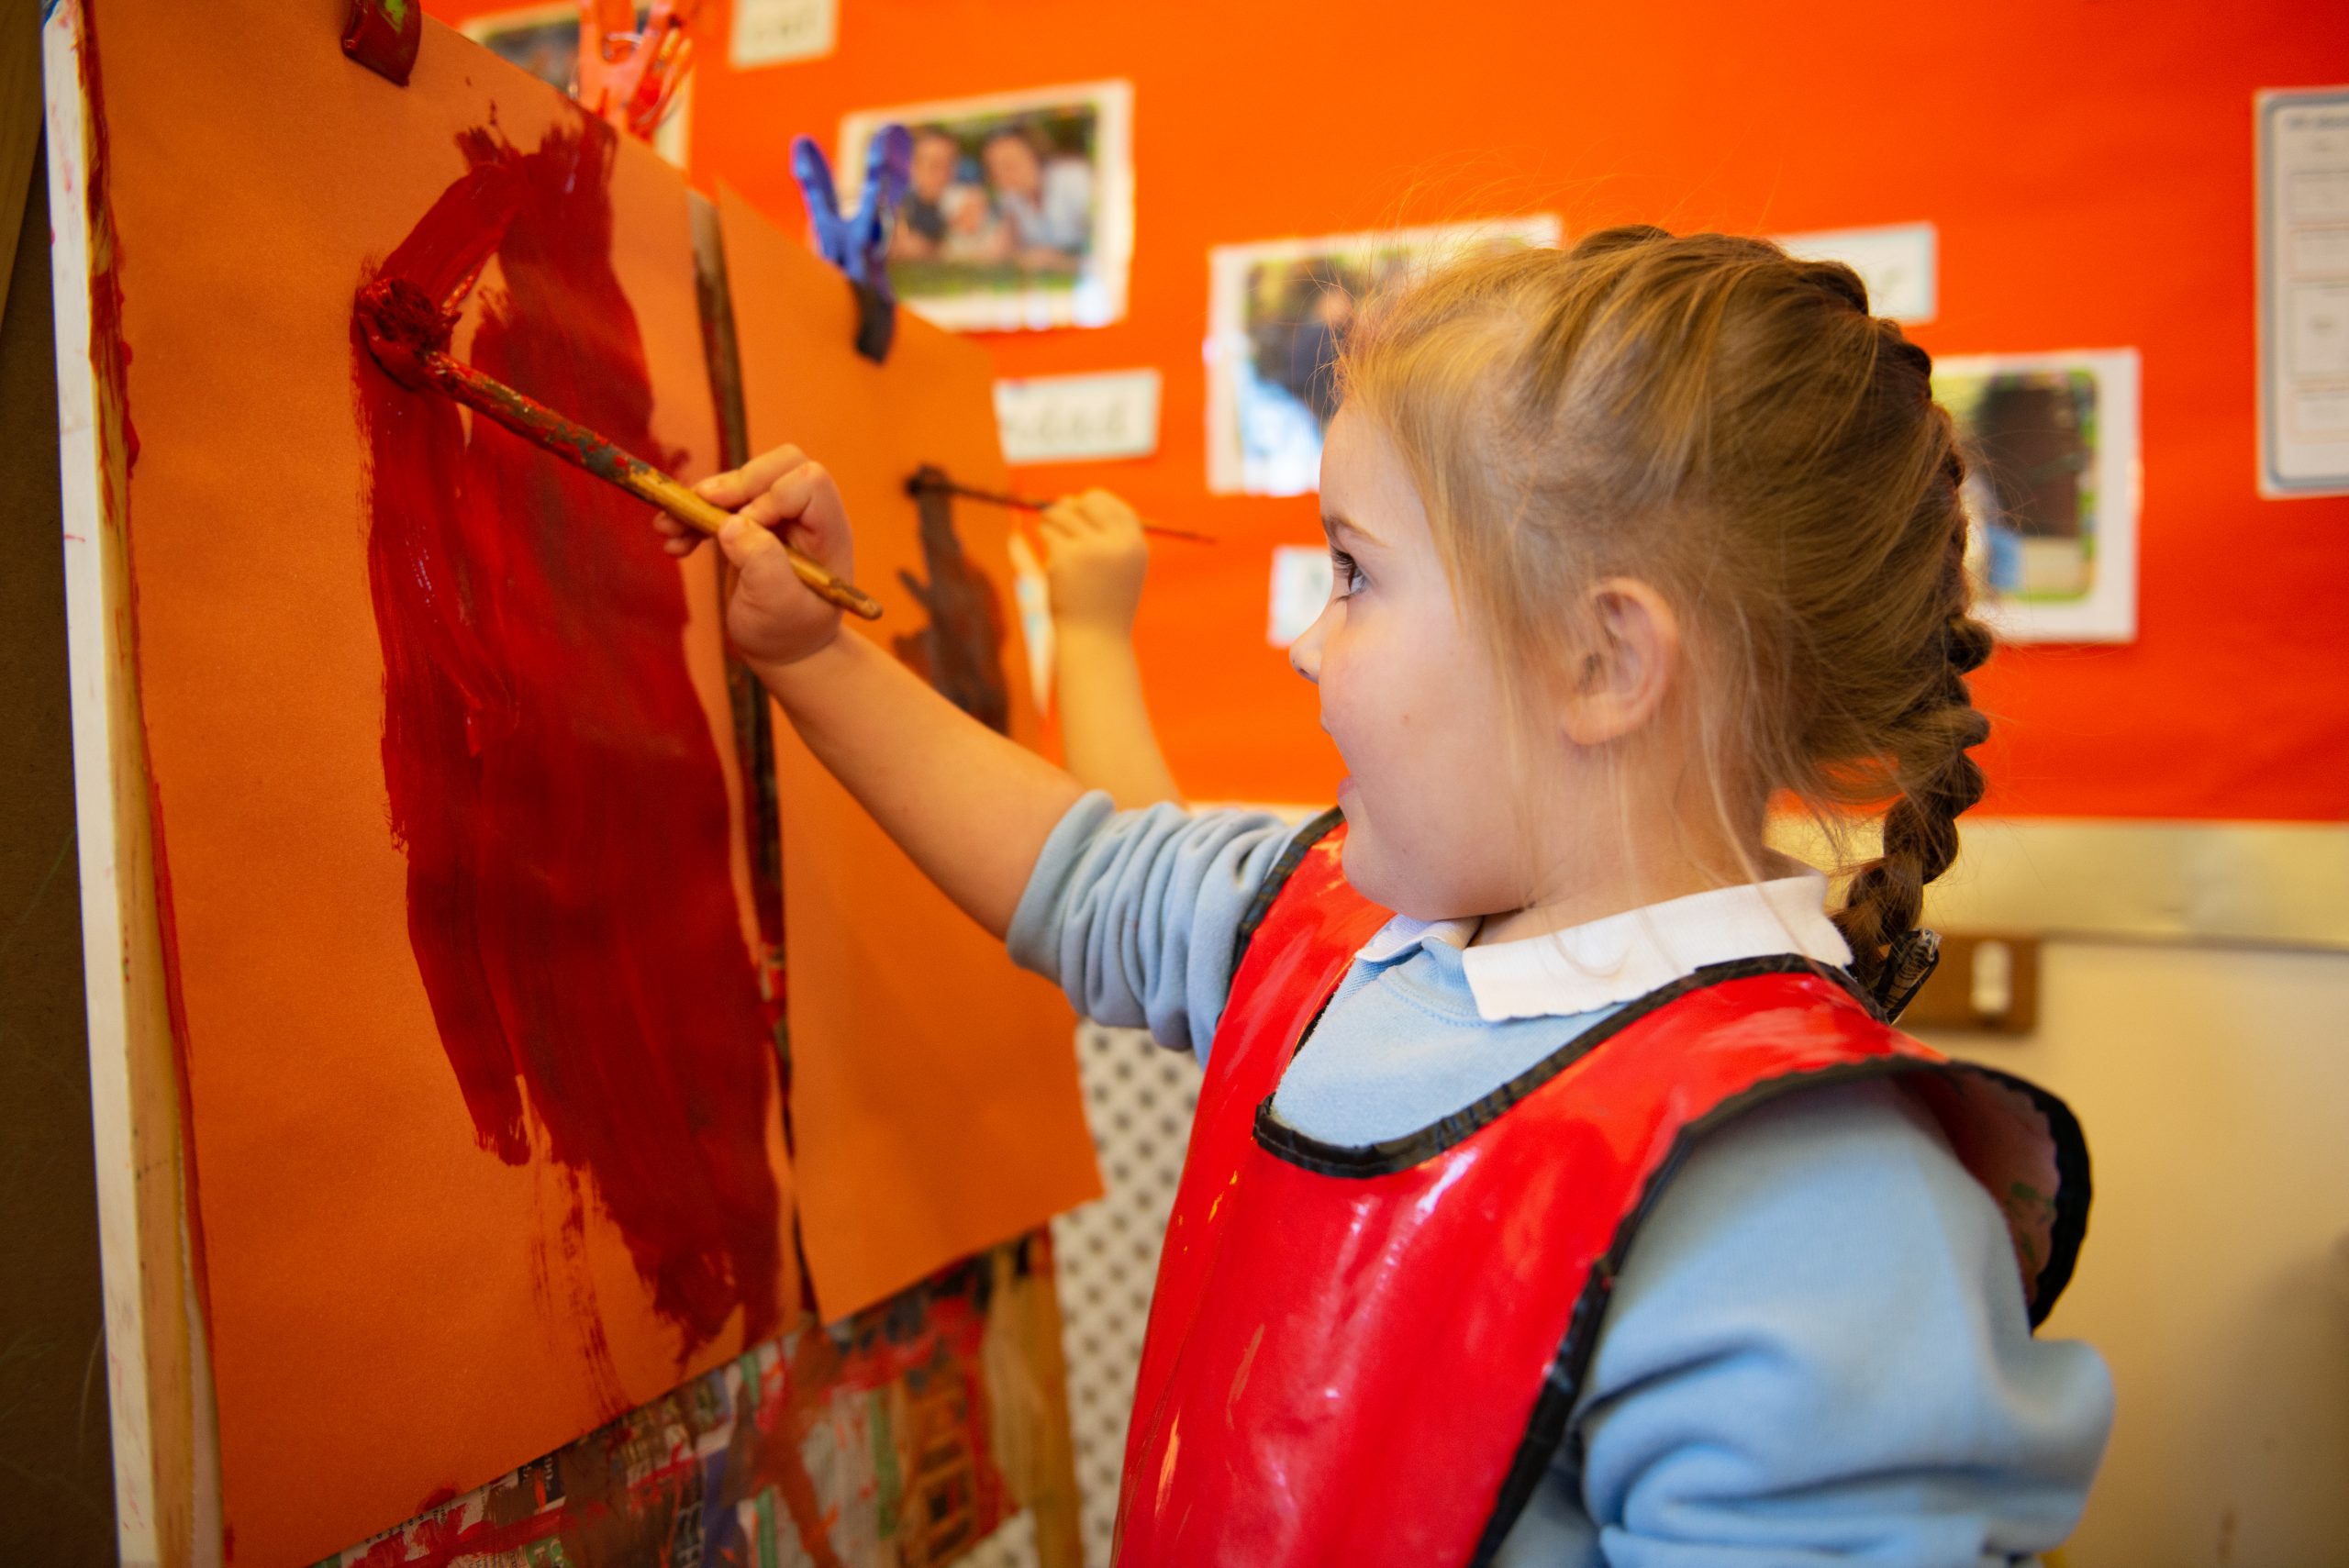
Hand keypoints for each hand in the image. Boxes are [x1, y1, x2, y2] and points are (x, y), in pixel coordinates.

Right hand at [659, 445, 853, 667]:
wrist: (783, 651)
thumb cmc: (790, 633)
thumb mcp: (779, 607)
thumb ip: (763, 564)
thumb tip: (732, 524)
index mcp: (828, 531)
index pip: (807, 481)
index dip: (772, 497)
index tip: (748, 529)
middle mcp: (807, 516)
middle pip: (777, 466)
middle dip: (735, 482)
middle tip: (702, 503)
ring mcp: (778, 517)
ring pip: (741, 481)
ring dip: (699, 501)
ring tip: (667, 529)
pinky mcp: (750, 525)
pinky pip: (719, 504)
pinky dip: (692, 517)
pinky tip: (673, 542)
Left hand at [1039, 489, 1147, 634]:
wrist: (1095, 642)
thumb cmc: (1103, 606)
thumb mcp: (1115, 569)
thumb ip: (1104, 535)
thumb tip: (1069, 499)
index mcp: (1135, 545)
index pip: (1114, 506)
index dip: (1093, 505)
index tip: (1080, 516)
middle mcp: (1118, 544)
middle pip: (1089, 501)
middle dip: (1071, 507)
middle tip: (1059, 521)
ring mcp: (1092, 550)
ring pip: (1063, 512)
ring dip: (1051, 519)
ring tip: (1051, 535)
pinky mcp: (1067, 557)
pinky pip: (1049, 530)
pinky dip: (1045, 535)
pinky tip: (1048, 551)